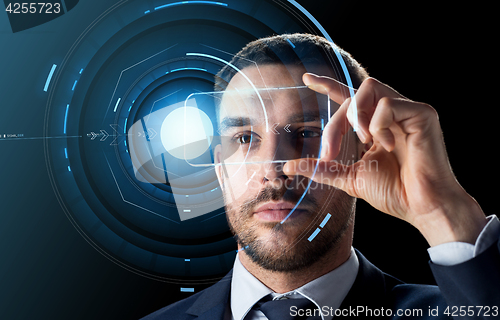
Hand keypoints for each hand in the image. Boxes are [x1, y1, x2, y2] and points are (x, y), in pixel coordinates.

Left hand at [284, 74, 485, 246]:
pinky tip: (388, 145)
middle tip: (329, 153)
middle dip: (334, 124)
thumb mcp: (350, 178)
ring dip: (356, 116)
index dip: (328, 86)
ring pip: (369, 89)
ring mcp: (408, 111)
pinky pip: (388, 103)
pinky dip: (379, 124)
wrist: (422, 208)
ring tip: (364, 141)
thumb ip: (323, 168)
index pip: (350, 98)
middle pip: (353, 96)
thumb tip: (289, 167)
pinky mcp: (423, 113)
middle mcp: (392, 114)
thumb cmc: (394, 193)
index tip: (306, 79)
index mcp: (377, 126)